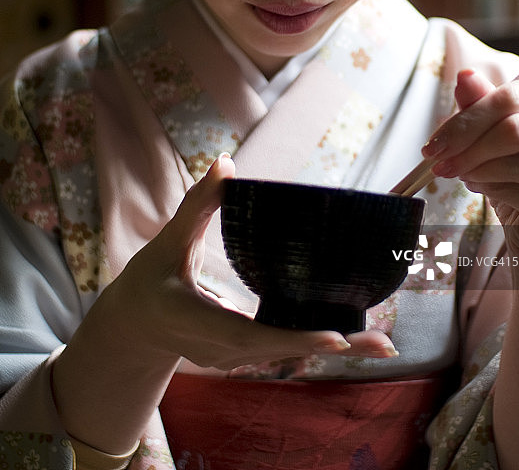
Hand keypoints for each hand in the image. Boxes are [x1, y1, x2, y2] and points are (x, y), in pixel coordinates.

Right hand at [100, 154, 396, 369]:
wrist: (134, 327)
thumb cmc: (148, 282)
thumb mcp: (167, 243)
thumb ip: (196, 204)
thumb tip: (224, 163)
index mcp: (201, 323)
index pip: (252, 337)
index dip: (294, 338)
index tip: (334, 336)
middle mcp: (225, 349)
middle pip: (285, 352)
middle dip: (333, 347)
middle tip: (383, 343)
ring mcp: (236, 356)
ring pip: (292, 355)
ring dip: (338, 348)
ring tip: (383, 343)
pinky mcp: (245, 353)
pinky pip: (288, 348)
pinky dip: (321, 342)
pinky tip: (356, 337)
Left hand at [422, 70, 518, 258]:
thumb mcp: (498, 131)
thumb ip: (483, 104)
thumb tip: (465, 77)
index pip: (514, 96)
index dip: (468, 117)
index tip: (436, 140)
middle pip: (514, 129)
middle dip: (466, 146)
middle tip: (438, 160)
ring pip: (513, 162)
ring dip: (474, 170)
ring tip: (463, 173)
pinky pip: (517, 193)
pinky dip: (489, 191)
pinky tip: (485, 188)